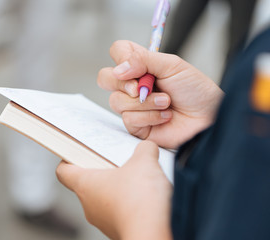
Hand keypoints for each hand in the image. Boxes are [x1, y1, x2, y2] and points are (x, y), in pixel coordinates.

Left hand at [56, 141, 172, 239]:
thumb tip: (146, 148)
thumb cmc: (139, 202)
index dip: (69, 159)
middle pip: (88, 183)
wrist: (153, 235)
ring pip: (105, 198)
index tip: (78, 152)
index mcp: (85, 184)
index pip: (64, 171)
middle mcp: (89, 204)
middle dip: (103, 170)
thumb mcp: (144, 162)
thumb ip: (143, 150)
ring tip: (137, 177)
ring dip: (119, 187)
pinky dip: (130, 203)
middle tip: (117, 160)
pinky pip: (120, 211)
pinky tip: (146, 196)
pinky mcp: (118, 229)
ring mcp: (103, 220)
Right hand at [97, 40, 223, 147]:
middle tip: (141, 88)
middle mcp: (133, 85)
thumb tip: (118, 69)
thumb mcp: (172, 66)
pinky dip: (150, 117)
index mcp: (141, 66)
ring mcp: (133, 106)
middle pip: (105, 78)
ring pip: (117, 101)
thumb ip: (143, 60)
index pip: (118, 52)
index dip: (121, 57)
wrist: (208, 117)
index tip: (134, 65)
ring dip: (146, 102)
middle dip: (123, 83)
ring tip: (167, 102)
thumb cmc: (195, 90)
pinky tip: (165, 116)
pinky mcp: (136, 126)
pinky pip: (129, 120)